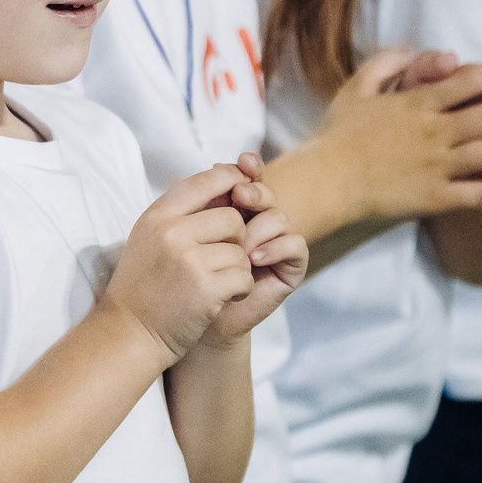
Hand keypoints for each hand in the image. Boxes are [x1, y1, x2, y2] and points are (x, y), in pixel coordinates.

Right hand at [101, 163, 262, 363]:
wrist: (128, 335)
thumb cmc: (141, 289)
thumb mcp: (148, 239)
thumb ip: (178, 215)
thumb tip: (222, 183)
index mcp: (157, 216)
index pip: (205, 181)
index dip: (231, 181)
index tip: (242, 191)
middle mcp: (171, 232)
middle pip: (231, 217)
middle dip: (236, 239)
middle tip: (222, 260)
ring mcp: (188, 259)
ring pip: (241, 250)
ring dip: (237, 268)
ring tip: (218, 283)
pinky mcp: (205, 287)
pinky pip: (244, 277)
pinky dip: (240, 289)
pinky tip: (224, 297)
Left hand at [200, 156, 307, 347]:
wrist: (195, 320)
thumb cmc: (185, 278)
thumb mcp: (188, 234)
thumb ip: (200, 201)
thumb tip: (216, 165)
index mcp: (234, 209)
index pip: (248, 179)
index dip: (250, 167)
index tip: (244, 162)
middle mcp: (257, 222)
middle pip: (265, 193)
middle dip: (254, 191)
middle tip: (240, 195)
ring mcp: (275, 243)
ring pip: (278, 216)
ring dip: (258, 227)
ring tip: (239, 246)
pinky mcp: (290, 267)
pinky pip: (295, 244)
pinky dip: (276, 247)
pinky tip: (255, 258)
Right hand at [314, 49, 481, 218]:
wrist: (326, 182)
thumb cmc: (339, 134)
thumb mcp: (358, 87)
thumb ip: (388, 64)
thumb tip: (422, 51)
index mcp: (418, 102)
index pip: (469, 81)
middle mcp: (434, 131)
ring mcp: (437, 165)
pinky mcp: (436, 197)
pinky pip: (481, 193)